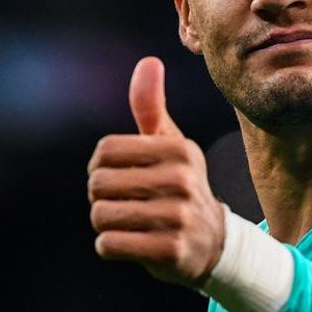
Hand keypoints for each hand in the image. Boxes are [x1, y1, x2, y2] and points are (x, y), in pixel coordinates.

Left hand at [87, 57, 224, 286]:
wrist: (213, 244)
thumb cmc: (180, 187)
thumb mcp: (171, 146)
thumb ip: (151, 107)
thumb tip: (149, 61)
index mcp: (179, 149)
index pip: (104, 151)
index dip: (100, 167)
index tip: (119, 177)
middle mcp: (182, 180)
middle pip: (97, 185)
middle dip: (102, 198)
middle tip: (127, 204)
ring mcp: (179, 216)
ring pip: (101, 215)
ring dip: (106, 224)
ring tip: (131, 224)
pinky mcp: (171, 250)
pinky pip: (109, 244)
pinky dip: (111, 247)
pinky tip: (134, 244)